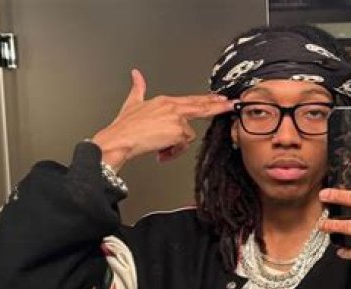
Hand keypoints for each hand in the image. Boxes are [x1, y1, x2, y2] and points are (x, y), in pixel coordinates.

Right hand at [92, 69, 233, 171]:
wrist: (119, 139)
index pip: (191, 100)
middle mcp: (172, 107)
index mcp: (165, 100)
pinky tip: (161, 152)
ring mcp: (176, 118)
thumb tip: (136, 74)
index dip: (207, 99)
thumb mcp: (132, 103)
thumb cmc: (125, 126)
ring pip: (188, 135)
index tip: (219, 98)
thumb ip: (138, 88)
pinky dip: (173, 151)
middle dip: (217, 106)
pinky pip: (183, 145)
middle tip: (231, 105)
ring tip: (161, 148)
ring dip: (176, 145)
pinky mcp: (178, 131)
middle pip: (201, 106)